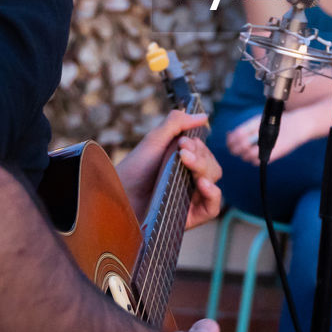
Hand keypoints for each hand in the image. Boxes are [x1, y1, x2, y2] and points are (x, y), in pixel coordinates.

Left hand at [118, 111, 221, 229]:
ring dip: (204, 168)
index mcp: (184, 162)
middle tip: (182, 153)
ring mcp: (191, 198)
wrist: (118, 195)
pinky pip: (213, 207)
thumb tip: (204, 116)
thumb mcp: (155, 139)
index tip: (182, 142)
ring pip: (214, 181)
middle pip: (212, 165)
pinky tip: (202, 183)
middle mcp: (189, 179)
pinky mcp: (190, 216)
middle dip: (201, 156)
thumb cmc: (133, 168)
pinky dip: (213, 193)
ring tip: (186, 163)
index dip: (198, 146)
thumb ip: (177, 123)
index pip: (205, 152)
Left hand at [225, 112, 312, 164]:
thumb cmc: (279, 122)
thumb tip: (231, 135)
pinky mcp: (274, 154)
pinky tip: (254, 155)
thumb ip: (248, 128)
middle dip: (234, 148)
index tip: (229, 140)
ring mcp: (268, 145)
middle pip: (241, 145)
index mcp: (258, 124)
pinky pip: (256, 161)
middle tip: (233, 148)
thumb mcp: (262, 120)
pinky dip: (252, 159)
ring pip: (247, 155)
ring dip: (243, 154)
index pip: (239, 133)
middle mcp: (262, 134)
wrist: (299, 125)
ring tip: (244, 151)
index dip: (231, 139)